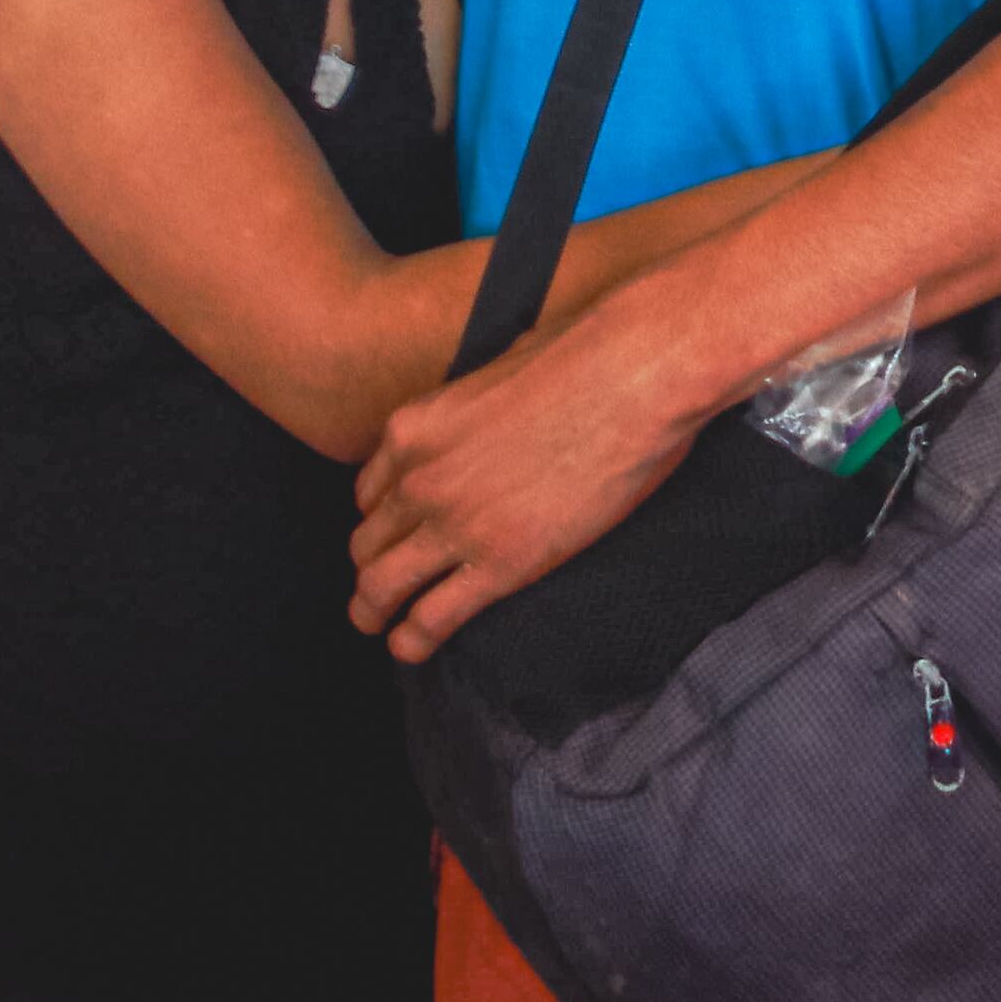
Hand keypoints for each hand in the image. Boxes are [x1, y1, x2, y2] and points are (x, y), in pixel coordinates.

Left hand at [350, 306, 712, 662]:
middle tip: (382, 586)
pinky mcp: (500, 563)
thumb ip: (484, 395)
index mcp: (415, 428)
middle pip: (366, 542)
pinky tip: (411, 647)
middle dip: (371, 567)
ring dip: (375, 610)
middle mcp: (419, 479)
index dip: (380, 518)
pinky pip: (431, 619)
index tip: (395, 533)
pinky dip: (412, 641)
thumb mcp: (504, 362)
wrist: (634, 375)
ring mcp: (454, 524)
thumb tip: (500, 395)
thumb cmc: (588, 354)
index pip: (368, 491)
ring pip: (381, 587)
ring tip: (380, 625)